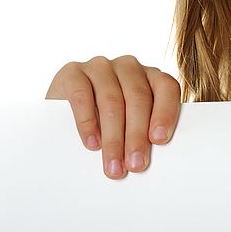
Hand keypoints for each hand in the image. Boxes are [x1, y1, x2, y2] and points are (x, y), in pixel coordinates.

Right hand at [45, 55, 180, 178]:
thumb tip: (148, 157)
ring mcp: (100, 66)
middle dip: (137, 135)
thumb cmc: (107, 121)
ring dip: (113, 137)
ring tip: (113, 165)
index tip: (159, 140)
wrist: (64, 110)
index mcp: (150, 75)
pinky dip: (88, 122)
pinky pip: (82, 96)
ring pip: (111, 101)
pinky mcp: (72, 72)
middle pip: (138, 98)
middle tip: (135, 164)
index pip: (166, 87)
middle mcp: (128, 66)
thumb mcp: (130, 122)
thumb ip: (144, 130)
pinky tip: (92, 144)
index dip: (165, 113)